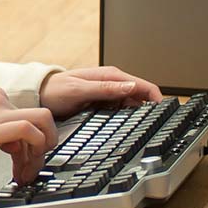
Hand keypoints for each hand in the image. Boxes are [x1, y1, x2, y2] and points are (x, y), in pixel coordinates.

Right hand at [0, 89, 57, 185]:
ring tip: (29, 170)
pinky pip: (30, 132)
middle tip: (36, 162)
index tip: (24, 160)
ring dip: (42, 149)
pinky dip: (34, 150)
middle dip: (46, 141)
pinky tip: (22, 167)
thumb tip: (15, 145)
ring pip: (43, 121)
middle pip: (41, 116)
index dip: (30, 142)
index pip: (27, 116)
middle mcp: (0, 100)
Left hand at [39, 67, 162, 119]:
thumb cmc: (56, 90)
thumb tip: (131, 87)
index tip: (166, 115)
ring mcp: (109, 93)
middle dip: (151, 110)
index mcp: (111, 76)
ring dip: (140, 115)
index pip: (145, 86)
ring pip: (133, 105)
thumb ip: (105, 89)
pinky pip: (122, 111)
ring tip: (145, 131)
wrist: (40, 94)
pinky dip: (127, 118)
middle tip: (156, 128)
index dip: (158, 100)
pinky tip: (127, 128)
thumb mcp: (79, 90)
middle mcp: (113, 83)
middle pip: (142, 97)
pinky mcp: (104, 103)